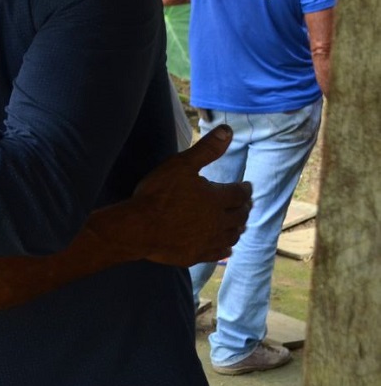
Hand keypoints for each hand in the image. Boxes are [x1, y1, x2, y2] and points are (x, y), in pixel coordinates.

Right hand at [107, 125, 250, 265]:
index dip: (245, 189)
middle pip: (240, 216)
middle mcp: (219, 221)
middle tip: (244, 205)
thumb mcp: (180, 165)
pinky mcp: (197, 255)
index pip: (240, 193)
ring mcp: (209, 241)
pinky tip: (226, 248)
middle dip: (244, 208)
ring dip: (237, 228)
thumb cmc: (158, 194)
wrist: (139, 227)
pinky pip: (218, 253)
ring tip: (237, 224)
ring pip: (232, 235)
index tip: (246, 186)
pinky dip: (226, 249)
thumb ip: (206, 149)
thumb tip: (228, 130)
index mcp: (217, 198)